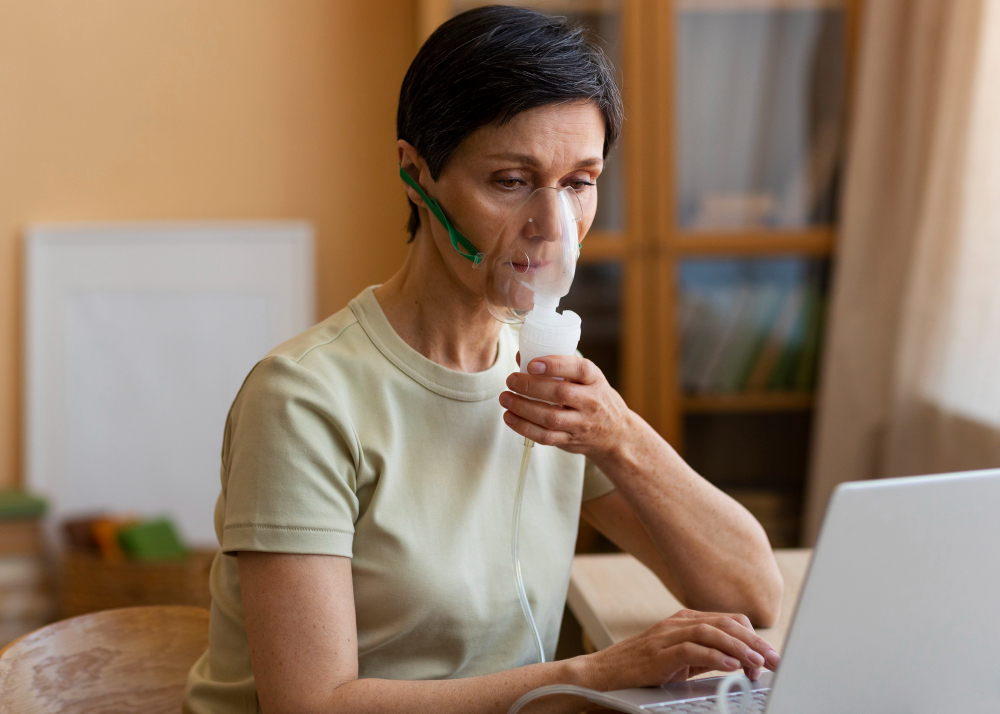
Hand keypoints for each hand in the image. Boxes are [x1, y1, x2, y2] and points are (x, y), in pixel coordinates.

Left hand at [499, 354, 630, 459]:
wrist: (616, 433)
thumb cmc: (594, 398)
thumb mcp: (586, 378)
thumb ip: (558, 367)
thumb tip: (521, 356)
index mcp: (594, 380)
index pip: (578, 369)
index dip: (554, 365)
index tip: (532, 364)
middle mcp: (591, 401)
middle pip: (560, 394)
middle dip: (530, 386)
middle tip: (511, 380)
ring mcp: (581, 423)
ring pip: (550, 417)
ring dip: (523, 408)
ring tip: (505, 398)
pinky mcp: (570, 440)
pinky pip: (545, 436)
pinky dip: (524, 427)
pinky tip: (510, 417)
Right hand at [581, 609, 780, 690]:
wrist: (601, 674)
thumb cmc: (640, 669)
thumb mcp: (679, 660)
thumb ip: (706, 657)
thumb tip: (740, 663)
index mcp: (686, 621)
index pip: (729, 620)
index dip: (753, 637)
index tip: (770, 658)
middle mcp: (678, 622)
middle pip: (726, 624)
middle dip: (756, 642)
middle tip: (776, 661)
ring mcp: (667, 635)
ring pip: (712, 633)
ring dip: (740, 648)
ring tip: (759, 664)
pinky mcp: (658, 653)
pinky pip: (691, 650)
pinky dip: (714, 656)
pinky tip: (731, 666)